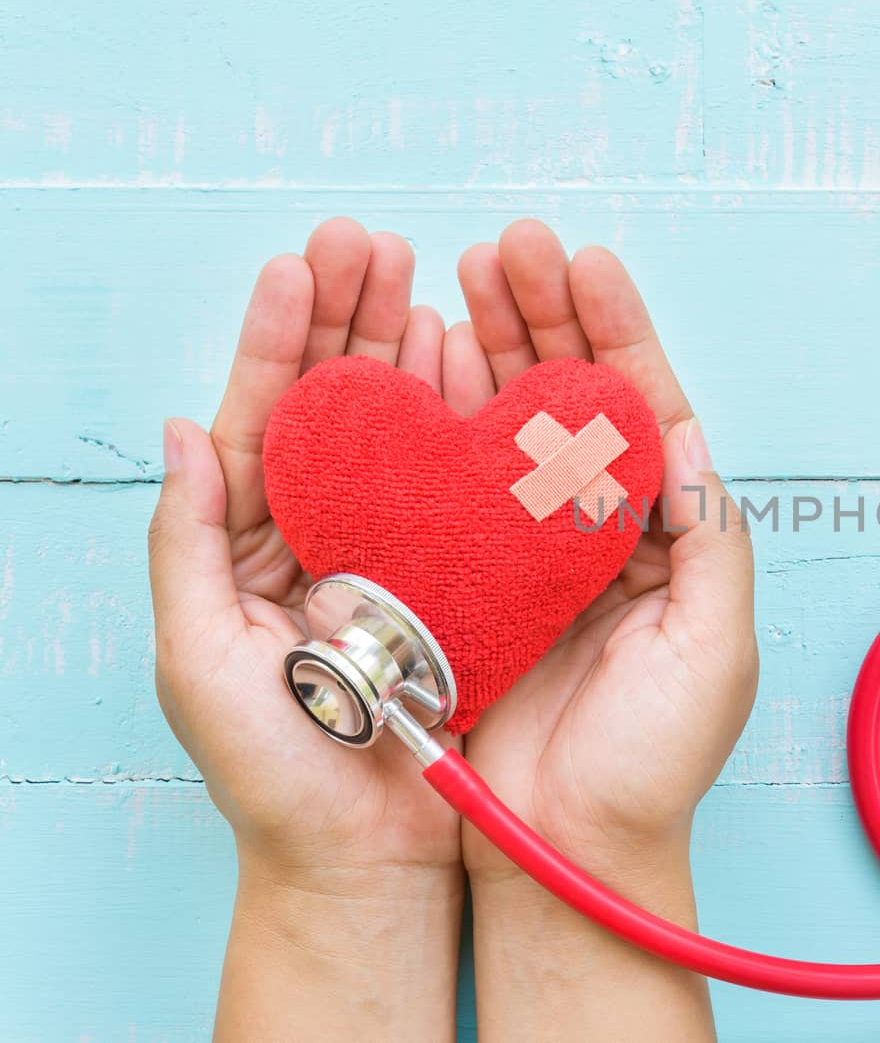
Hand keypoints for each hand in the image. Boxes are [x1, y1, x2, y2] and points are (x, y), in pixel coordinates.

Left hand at [148, 219, 463, 1039]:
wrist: (364, 856)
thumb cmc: (273, 774)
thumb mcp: (198, 660)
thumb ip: (181, 544)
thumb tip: (180, 430)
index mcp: (250, 547)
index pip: (265, 419)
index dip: (280, 339)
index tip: (303, 263)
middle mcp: (327, 535)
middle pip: (338, 406)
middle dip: (351, 319)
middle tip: (373, 241)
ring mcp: (398, 553)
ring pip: (405, 433)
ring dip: (414, 352)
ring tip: (429, 277)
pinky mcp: (462, 582)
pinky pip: (467, 488)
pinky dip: (473, 425)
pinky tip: (480, 366)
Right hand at [446, 220, 757, 1039]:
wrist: (568, 854)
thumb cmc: (654, 763)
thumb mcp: (715, 649)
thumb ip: (711, 539)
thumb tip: (689, 432)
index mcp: (673, 539)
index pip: (646, 411)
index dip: (617, 333)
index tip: (585, 261)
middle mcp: (606, 533)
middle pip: (575, 401)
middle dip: (547, 318)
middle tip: (507, 244)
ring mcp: (535, 554)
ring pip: (512, 428)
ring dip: (492, 348)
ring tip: (461, 274)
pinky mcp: (473, 582)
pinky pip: (455, 487)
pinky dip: (443, 422)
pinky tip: (423, 363)